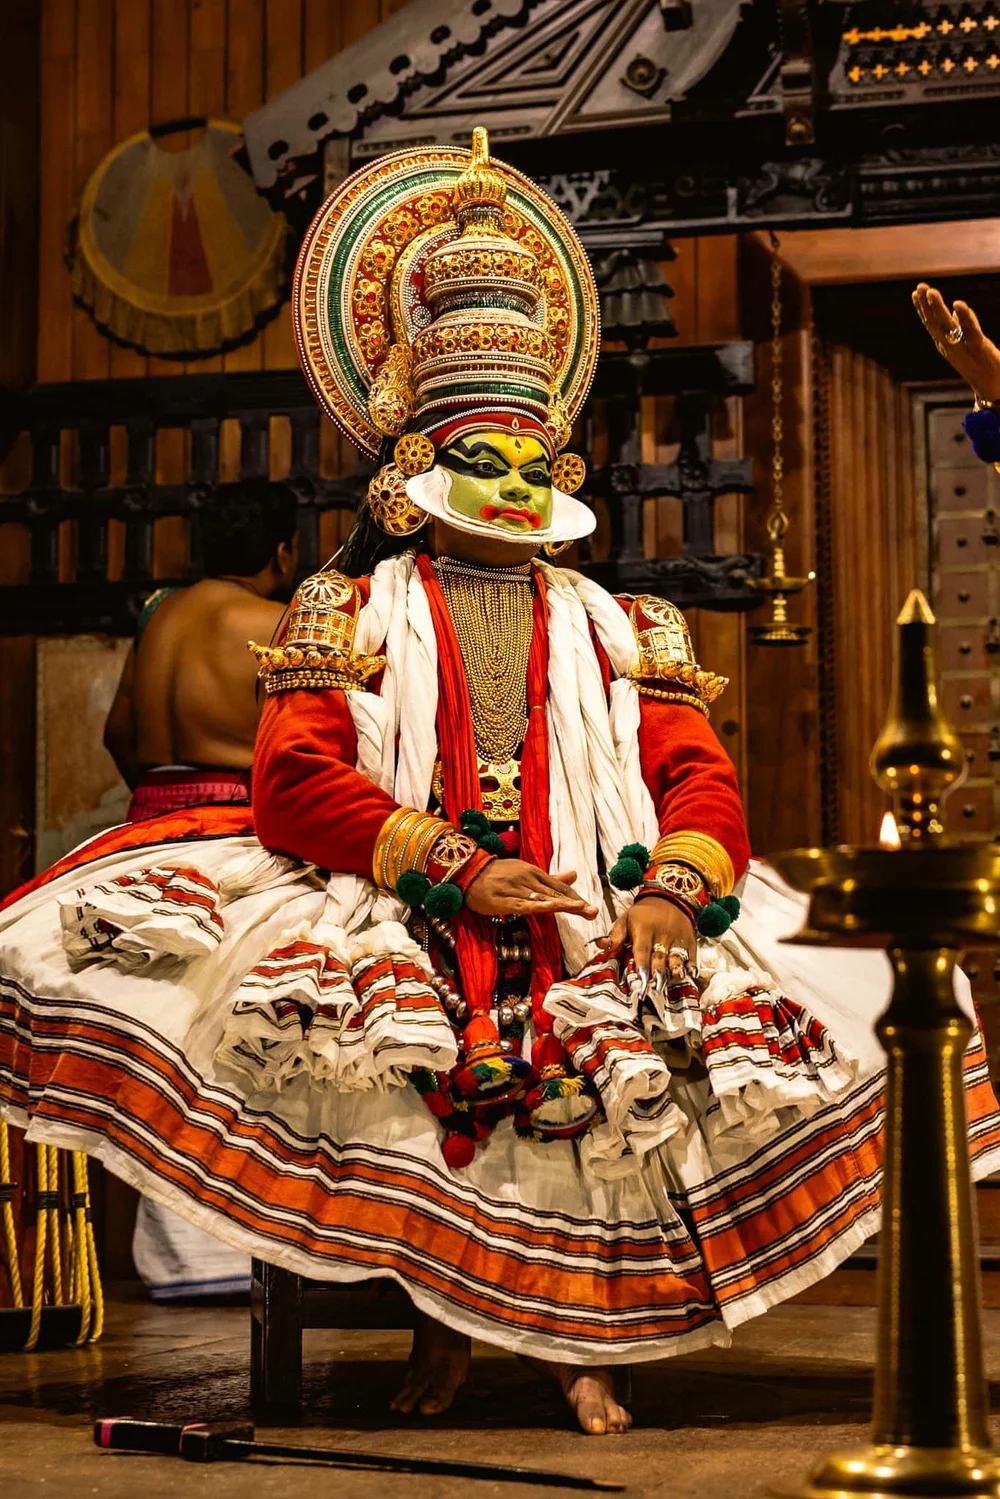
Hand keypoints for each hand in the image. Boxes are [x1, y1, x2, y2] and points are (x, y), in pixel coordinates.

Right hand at [464, 860, 598, 919]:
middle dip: (575, 903)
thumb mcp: (526, 872)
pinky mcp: (504, 901)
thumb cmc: (497, 874)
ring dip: (563, 905)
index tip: (590, 907)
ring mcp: (516, 890)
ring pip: (543, 899)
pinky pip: (525, 905)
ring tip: (582, 910)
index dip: (575, 896)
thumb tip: (575, 874)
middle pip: (555, 893)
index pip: (559, 886)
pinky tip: (553, 909)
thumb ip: (551, 877)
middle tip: (594, 912)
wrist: (467, 873)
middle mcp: (527, 879)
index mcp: (534, 872)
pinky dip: (541, 906)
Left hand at [596, 896, 695, 992]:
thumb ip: (615, 935)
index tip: (641, 981)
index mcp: (644, 930)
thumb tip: (601, 945)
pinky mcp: (690, 942)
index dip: (642, 967)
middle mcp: (662, 936)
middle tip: (654, 990)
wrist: (670, 897)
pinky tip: (691, 973)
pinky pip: (691, 956)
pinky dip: (691, 965)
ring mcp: (678, 939)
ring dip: (676, 969)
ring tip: (675, 977)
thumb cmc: (644, 913)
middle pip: (660, 959)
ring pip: (677, 958)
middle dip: (658, 975)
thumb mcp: (626, 919)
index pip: (642, 952)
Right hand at [912, 284, 999, 400]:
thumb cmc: (981, 364)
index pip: (931, 323)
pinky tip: (957, 304)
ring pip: (947, 324)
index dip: (922, 308)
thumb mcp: (966, 344)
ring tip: (931, 292)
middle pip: (935, 322)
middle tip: (919, 288)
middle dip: (925, 305)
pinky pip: (969, 329)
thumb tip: (955, 313)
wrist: (992, 387)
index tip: (915, 292)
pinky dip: (963, 316)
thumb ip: (960, 328)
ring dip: (937, 308)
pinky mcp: (978, 346)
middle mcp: (950, 345)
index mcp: (946, 344)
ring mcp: (962, 346)